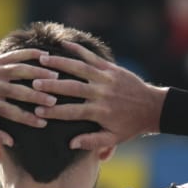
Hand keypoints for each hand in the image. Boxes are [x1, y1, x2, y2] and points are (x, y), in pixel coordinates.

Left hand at [0, 49, 56, 147]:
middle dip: (37, 96)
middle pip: (17, 91)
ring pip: (19, 70)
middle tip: (54, 100)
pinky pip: (15, 55)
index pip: (11, 112)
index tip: (43, 123)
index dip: (28, 119)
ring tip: (55, 77)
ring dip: (38, 73)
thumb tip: (11, 142)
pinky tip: (46, 55)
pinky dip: (30, 54)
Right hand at [29, 42, 167, 152]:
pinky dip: (78, 50)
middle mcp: (102, 94)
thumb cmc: (130, 126)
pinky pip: (93, 57)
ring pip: (80, 68)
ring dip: (61, 63)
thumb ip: (92, 142)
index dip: (54, 112)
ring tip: (43, 59)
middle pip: (73, 88)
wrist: (153, 107)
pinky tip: (63, 44)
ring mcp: (106, 78)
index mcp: (100, 112)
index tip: (37, 110)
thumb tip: (71, 144)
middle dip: (52, 85)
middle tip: (33, 83)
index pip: (72, 112)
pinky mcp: (111, 68)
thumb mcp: (113, 138)